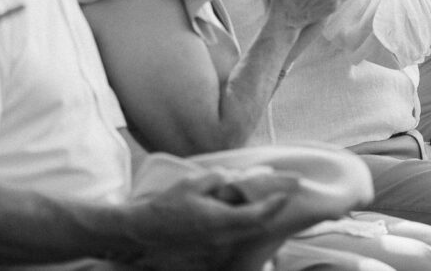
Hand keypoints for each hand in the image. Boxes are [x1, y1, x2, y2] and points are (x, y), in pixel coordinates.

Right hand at [129, 171, 300, 268]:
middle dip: (272, 211)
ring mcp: (216, 250)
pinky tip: (240, 215)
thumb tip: (237, 176)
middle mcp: (222, 239)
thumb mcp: (191, 184)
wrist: (143, 234)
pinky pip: (234, 240)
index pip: (257, 215)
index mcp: (219, 221)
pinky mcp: (210, 255)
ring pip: (247, 235)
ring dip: (257, 219)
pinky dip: (243, 227)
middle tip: (282, 195)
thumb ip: (218, 179)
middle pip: (257, 228)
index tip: (286, 193)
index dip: (274, 204)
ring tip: (263, 202)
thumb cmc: (166, 206)